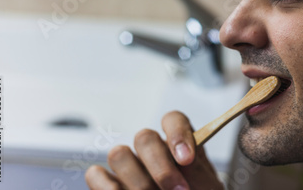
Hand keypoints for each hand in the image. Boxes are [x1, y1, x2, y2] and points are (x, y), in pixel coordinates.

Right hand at [85, 111, 223, 189]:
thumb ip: (198, 174)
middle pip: (144, 137)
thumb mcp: (207, 187)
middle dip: (160, 167)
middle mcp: (152, 149)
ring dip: (137, 180)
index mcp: (180, 144)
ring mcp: (128, 165)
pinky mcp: (107, 183)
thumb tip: (184, 164)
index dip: (178, 134)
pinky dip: (107, 187)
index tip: (187, 159)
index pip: (173, 120)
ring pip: (118, 153)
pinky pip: (95, 174)